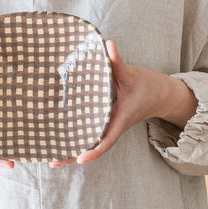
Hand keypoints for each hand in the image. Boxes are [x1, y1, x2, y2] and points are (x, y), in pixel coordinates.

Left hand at [49, 40, 197, 167]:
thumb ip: (118, 62)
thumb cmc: (145, 86)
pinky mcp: (103, 123)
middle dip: (72, 156)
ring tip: (49, 159)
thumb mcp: (131, 74)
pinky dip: (75, 139)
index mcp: (119, 121)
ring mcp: (106, 127)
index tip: (80, 159)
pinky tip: (58, 141)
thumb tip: (108, 45)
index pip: (106, 141)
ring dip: (70, 150)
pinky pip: (88, 134)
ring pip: (87, 143)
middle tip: (52, 163)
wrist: (157, 94)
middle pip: (91, 147)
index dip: (93, 151)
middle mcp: (111, 128)